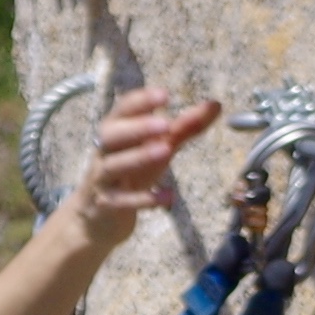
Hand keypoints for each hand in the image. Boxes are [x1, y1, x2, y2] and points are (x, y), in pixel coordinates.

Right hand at [63, 84, 226, 241]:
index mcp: (115, 132)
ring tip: (165, 150)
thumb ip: (185, 127)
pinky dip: (143, 199)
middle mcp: (104, 152)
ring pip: (113, 165)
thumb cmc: (131, 174)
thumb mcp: (158, 148)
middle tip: (165, 124)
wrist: (99, 218)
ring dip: (138, 157)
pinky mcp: (106, 205)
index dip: (141, 102)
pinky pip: (121, 201)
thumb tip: (215, 104)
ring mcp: (103, 179)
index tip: (165, 95)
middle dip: (136, 128)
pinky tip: (167, 197)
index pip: (122, 110)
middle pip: (111, 135)